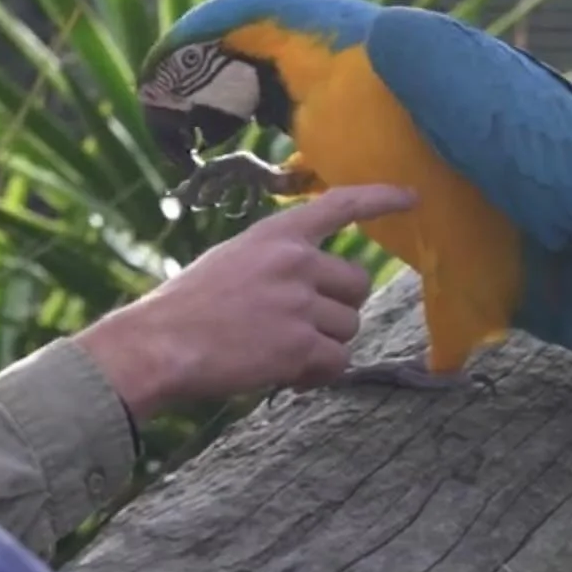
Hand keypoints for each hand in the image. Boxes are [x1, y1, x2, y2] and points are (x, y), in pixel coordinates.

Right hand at [73, 184, 418, 420]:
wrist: (160, 344)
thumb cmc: (185, 307)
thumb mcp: (231, 260)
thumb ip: (276, 263)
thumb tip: (313, 287)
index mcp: (276, 234)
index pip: (340, 205)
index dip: (380, 198)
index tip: (411, 196)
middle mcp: (296, 261)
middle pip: (356, 284)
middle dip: (337, 309)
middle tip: (298, 326)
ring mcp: (300, 303)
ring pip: (348, 327)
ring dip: (323, 345)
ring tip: (278, 351)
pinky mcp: (300, 344)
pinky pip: (337, 362)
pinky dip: (318, 374)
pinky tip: (287, 375)